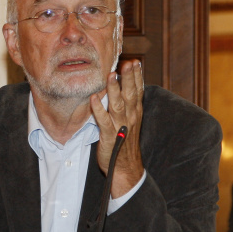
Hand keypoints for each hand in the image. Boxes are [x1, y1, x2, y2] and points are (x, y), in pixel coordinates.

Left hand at [90, 60, 144, 197]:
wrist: (125, 169)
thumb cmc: (125, 143)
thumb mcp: (130, 122)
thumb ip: (127, 105)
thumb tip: (123, 87)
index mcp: (135, 113)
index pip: (138, 92)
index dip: (137, 77)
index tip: (135, 62)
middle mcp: (130, 118)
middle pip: (131, 95)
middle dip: (129, 78)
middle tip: (128, 63)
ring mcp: (120, 127)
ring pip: (118, 105)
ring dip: (114, 90)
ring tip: (111, 75)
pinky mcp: (110, 137)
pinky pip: (103, 121)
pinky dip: (99, 110)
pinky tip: (94, 99)